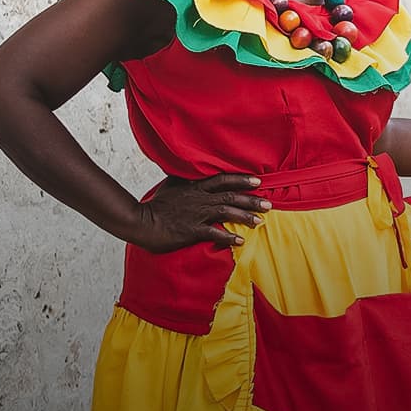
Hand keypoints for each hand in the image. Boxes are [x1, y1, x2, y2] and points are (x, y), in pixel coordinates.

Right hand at [133, 173, 271, 253]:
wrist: (141, 222)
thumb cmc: (156, 204)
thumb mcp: (172, 184)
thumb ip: (186, 178)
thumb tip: (194, 169)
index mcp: (195, 186)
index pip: (223, 179)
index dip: (241, 179)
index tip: (258, 181)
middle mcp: (199, 198)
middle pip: (230, 196)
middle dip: (251, 199)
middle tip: (269, 203)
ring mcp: (196, 214)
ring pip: (226, 212)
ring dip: (245, 216)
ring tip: (260, 221)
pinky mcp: (191, 231)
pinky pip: (214, 233)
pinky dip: (228, 237)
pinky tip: (240, 241)